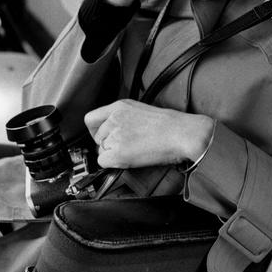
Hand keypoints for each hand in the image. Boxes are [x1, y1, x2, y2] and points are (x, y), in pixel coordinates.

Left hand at [85, 99, 214, 168]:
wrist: (181, 133)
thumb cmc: (170, 124)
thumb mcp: (141, 110)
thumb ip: (123, 117)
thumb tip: (114, 130)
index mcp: (119, 106)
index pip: (91, 118)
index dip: (95, 130)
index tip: (102, 136)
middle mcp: (114, 119)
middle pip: (96, 137)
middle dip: (107, 144)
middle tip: (124, 147)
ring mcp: (115, 135)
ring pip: (101, 150)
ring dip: (113, 154)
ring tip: (132, 151)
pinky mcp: (118, 152)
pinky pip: (103, 162)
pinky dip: (113, 164)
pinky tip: (129, 159)